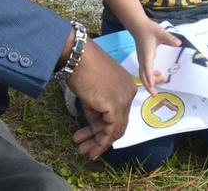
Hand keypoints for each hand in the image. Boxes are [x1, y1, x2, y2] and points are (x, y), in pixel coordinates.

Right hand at [68, 41, 136, 158]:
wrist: (77, 56)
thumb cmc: (82, 68)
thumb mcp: (92, 92)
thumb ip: (96, 110)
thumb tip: (95, 128)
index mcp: (127, 86)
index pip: (119, 113)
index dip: (105, 127)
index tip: (90, 136)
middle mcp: (130, 93)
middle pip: (118, 123)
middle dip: (100, 138)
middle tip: (84, 147)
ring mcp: (124, 99)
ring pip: (115, 129)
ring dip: (98, 143)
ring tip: (83, 151)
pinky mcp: (115, 106)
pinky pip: (110, 130)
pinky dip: (100, 142)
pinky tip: (89, 149)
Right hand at [132, 20, 180, 95]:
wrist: (138, 25)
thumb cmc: (148, 29)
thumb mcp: (160, 32)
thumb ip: (169, 38)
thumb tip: (178, 43)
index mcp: (147, 54)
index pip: (147, 69)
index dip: (150, 79)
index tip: (153, 88)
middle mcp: (143, 59)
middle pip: (143, 76)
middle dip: (148, 86)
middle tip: (155, 94)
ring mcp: (142, 59)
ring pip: (143, 74)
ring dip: (150, 80)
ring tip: (162, 80)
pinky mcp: (143, 58)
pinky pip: (144, 70)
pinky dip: (150, 75)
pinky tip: (158, 73)